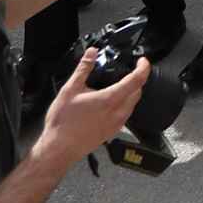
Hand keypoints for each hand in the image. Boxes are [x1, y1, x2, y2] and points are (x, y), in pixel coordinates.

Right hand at [34, 48, 149, 163]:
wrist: (59, 148)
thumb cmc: (63, 123)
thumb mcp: (70, 90)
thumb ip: (83, 69)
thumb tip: (92, 54)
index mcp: (110, 100)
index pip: (137, 80)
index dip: (143, 67)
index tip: (142, 61)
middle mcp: (117, 113)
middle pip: (137, 91)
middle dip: (135, 80)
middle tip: (125, 72)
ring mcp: (116, 124)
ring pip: (132, 104)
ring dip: (129, 93)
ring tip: (115, 86)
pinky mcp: (113, 132)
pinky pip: (125, 115)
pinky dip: (123, 105)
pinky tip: (108, 104)